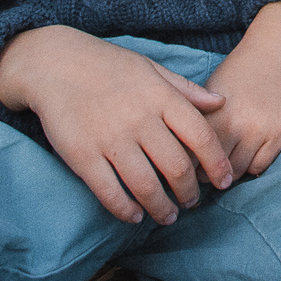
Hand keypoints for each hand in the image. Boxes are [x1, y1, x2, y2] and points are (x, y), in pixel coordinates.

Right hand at [0, 25, 231, 225]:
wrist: (55, 64)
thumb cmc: (108, 65)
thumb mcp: (151, 68)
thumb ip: (186, 90)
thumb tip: (221, 102)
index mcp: (161, 97)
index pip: (201, 136)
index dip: (217, 163)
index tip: (225, 181)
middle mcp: (140, 119)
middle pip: (177, 168)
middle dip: (189, 192)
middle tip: (192, 202)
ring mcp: (111, 139)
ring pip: (146, 186)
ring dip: (162, 208)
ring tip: (168, 216)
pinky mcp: (83, 156)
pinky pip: (110, 192)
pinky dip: (126, 210)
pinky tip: (134, 215)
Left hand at [201, 1, 280, 178]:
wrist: (274, 50)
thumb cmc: (238, 71)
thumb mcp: (209, 90)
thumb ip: (197, 120)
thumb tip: (181, 151)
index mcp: (212, 113)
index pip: (190, 153)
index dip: (184, 164)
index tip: (184, 167)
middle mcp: (235, 125)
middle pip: (212, 168)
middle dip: (204, 175)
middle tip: (202, 173)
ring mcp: (259, 131)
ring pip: (236, 172)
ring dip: (227, 174)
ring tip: (222, 167)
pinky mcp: (279, 135)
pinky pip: (259, 167)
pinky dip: (249, 168)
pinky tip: (244, 157)